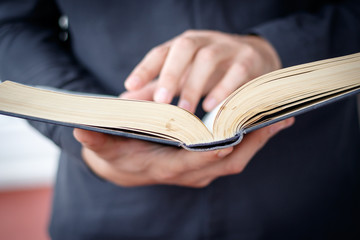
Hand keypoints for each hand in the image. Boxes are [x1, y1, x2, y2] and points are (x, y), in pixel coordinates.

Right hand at [73, 117, 293, 187]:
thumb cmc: (120, 155)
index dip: (210, 153)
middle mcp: (191, 173)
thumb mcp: (106, 148)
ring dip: (258, 140)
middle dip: (249, 144)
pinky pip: (236, 152)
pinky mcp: (209, 162)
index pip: (193, 163)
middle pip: (226, 161)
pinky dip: (253, 139)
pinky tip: (267, 123)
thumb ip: (96, 141)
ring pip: (237, 158)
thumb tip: (81, 131)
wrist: (127, 167)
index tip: (229, 139)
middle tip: (274, 122)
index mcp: (168, 168)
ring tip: (280, 119)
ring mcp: (203, 169)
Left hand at [124, 30, 280, 112]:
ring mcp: (227, 47)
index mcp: (184, 45)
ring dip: (195, 85)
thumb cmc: (211, 70)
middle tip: (161, 101)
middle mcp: (204, 41)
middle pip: (184, 48)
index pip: (161, 52)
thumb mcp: (183, 76)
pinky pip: (236, 71)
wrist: (254, 58)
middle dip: (170, 74)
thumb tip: (126, 99)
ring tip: (184, 110)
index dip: (145, 68)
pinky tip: (211, 107)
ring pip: (208, 58)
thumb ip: (156, 87)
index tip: (130, 86)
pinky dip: (223, 89)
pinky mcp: (248, 59)